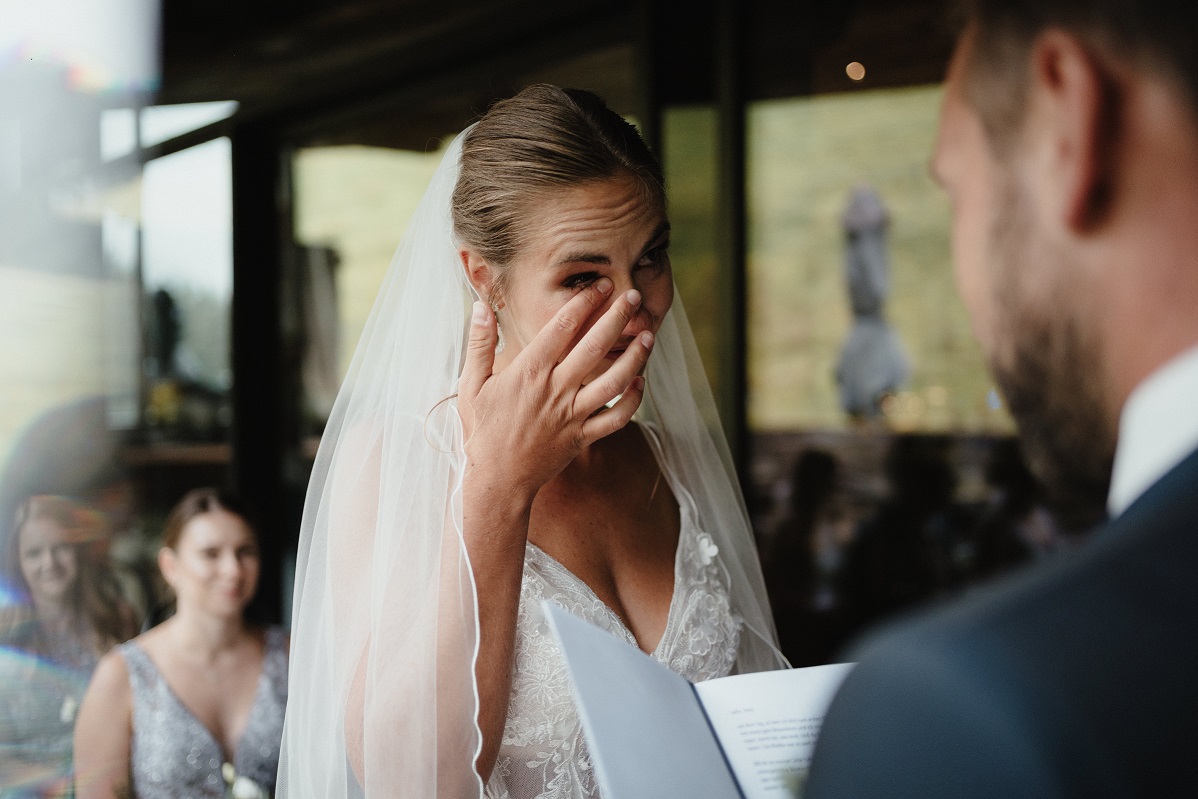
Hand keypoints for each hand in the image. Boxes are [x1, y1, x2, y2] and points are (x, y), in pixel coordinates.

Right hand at [458, 277, 654, 503]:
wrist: (497, 482)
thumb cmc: (481, 432)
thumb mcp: (470, 386)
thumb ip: (479, 345)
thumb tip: (481, 308)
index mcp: (528, 372)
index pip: (562, 327)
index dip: (584, 302)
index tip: (601, 285)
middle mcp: (555, 390)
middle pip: (594, 347)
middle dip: (616, 318)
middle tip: (633, 297)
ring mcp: (572, 415)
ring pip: (612, 381)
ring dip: (634, 357)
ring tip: (648, 335)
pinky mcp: (583, 437)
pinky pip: (616, 418)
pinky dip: (632, 401)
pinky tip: (640, 382)